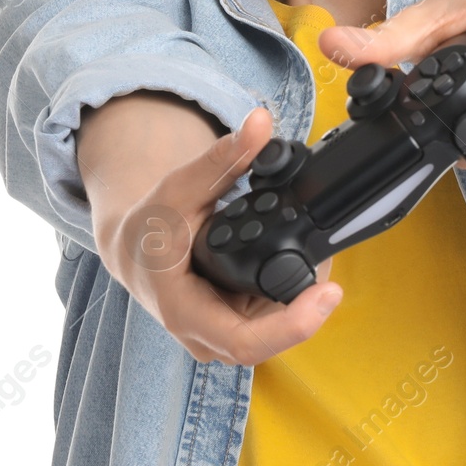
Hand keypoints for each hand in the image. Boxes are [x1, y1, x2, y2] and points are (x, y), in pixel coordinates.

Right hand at [100, 105, 342, 364]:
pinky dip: (293, 297)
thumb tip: (260, 123)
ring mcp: (222, 334)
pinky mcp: (235, 325)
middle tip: (330, 262)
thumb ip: (222, 158)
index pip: (247, 342)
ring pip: (277, 330)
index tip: (329, 294)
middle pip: (273, 337)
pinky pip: (273, 320)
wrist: (135, 248)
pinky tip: (302, 266)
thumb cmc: (151, 224)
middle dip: (308, 303)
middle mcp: (205, 334)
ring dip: (303, 299)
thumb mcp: (179, 187)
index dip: (294, 325)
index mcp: (184, 311)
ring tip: (316, 255)